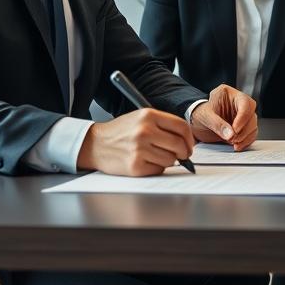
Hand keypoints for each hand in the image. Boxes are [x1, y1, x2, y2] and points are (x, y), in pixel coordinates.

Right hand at [77, 108, 194, 175]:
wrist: (95, 144)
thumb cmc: (120, 132)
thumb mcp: (140, 118)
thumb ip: (163, 125)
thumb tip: (187, 140)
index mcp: (148, 115)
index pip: (181, 126)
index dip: (190, 138)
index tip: (189, 144)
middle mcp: (144, 131)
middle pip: (179, 144)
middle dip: (183, 152)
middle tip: (181, 154)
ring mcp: (140, 149)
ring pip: (171, 159)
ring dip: (168, 160)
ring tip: (155, 155)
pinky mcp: (136, 165)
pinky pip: (159, 169)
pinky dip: (156, 168)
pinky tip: (145, 161)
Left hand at [191, 84, 257, 150]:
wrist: (196, 123)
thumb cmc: (199, 115)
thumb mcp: (204, 117)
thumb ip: (217, 124)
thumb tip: (230, 134)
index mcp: (228, 93)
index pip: (244, 102)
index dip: (242, 117)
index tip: (235, 130)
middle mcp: (238, 102)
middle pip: (251, 114)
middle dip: (244, 129)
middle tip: (232, 139)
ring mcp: (242, 114)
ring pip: (253, 125)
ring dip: (245, 137)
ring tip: (232, 142)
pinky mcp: (243, 126)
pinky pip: (251, 133)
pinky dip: (246, 141)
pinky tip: (237, 145)